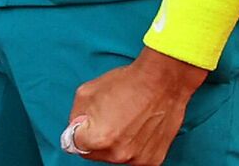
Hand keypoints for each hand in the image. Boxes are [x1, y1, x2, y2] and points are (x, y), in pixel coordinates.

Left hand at [64, 49, 207, 163]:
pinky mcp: (153, 160)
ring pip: (116, 156)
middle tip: (111, 117)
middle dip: (97, 138)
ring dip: (117, 143)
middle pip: (95, 153)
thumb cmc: (129, 82)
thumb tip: (76, 128)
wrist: (164, 79)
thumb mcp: (87, 91)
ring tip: (128, 120)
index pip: (74, 144)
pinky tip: (140, 127)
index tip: (87, 123)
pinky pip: (135, 157)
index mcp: (97, 138)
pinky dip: (135, 146)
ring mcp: (137, 159)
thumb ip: (75, 115)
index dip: (80, 129)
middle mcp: (117, 153)